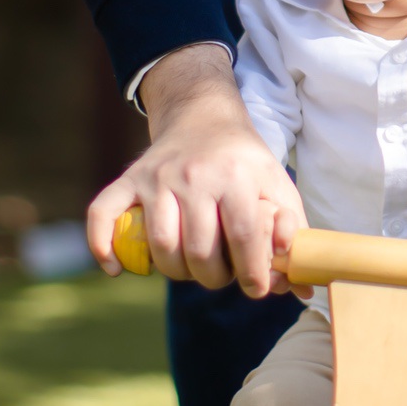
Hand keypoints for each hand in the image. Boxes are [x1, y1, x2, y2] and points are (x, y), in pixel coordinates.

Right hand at [86, 45, 306, 298]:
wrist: (202, 116)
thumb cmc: (244, 162)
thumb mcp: (278, 185)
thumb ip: (292, 234)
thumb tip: (302, 288)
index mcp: (237, 175)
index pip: (243, 236)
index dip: (251, 272)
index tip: (255, 288)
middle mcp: (194, 175)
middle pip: (199, 250)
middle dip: (213, 277)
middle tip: (220, 274)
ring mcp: (157, 177)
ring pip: (160, 245)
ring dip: (176, 272)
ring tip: (190, 268)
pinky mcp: (129, 180)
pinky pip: (104, 214)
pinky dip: (104, 247)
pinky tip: (118, 269)